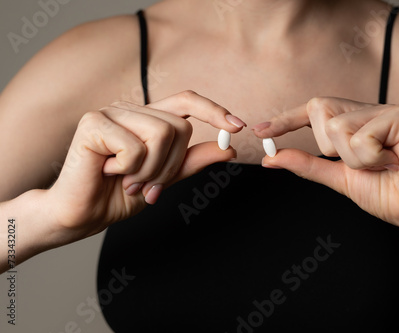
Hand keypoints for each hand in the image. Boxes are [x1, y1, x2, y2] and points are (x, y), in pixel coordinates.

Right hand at [47, 91, 245, 244]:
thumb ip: (192, 161)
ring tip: (129, 180)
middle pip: (180, 127)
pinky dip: (129, 169)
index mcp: (147, 119)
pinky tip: (110, 171)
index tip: (238, 127)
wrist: (83, 214)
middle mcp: (131, 110)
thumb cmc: (119, 195)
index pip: (187, 101)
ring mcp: (111, 112)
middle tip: (147, 185)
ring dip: (150, 170)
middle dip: (170, 166)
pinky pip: (135, 146)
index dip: (214, 110)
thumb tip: (228, 148)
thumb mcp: (165, 178)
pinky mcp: (93, 122)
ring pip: (162, 134)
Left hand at [253, 97, 398, 244]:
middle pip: (319, 111)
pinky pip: (362, 136)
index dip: (284, 120)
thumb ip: (307, 165)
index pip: (312, 111)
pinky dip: (371, 158)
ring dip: (355, 160)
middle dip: (330, 147)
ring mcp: (386, 109)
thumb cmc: (388, 194)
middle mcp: (368, 110)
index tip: (259, 132)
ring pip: (338, 128)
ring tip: (383, 165)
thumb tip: (271, 157)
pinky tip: (394, 162)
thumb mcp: (339, 178)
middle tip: (362, 164)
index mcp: (355, 122)